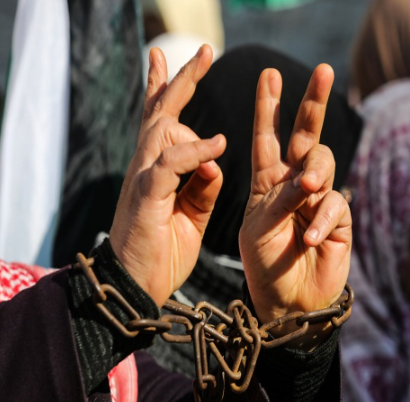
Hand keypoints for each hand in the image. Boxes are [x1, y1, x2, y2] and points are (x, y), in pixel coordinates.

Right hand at [109, 45, 225, 306]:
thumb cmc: (162, 251)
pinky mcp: (146, 196)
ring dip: (187, 104)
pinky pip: (170, 163)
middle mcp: (147, 167)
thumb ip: (202, 186)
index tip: (171, 61)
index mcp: (158, 171)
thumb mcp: (191, 214)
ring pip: (161, 127)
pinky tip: (218, 145)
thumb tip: (216, 160)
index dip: (167, 90)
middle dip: (180, 79)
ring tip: (210, 89)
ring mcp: (143, 179)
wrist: (137, 288)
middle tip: (204, 50)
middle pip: (161, 112)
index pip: (162, 122)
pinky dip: (194, 152)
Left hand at [239, 65, 351, 348]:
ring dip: (315, 171)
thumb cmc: (264, 263)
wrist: (287, 302)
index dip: (268, 107)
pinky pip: (334, 205)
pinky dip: (322, 220)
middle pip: (306, 136)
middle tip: (324, 70)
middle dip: (314, 102)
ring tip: (306, 190)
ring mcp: (317, 199)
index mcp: (267, 181)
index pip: (267, 138)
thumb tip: (307, 177)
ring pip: (324, 163)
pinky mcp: (338, 218)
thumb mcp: (258, 227)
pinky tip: (310, 238)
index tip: (269, 75)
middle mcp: (293, 183)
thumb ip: (278, 199)